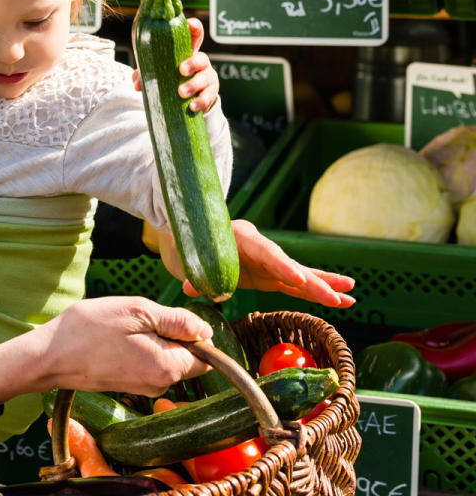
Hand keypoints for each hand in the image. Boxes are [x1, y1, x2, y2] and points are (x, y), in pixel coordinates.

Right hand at [0, 296, 213, 403]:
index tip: (165, 318)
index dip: (193, 332)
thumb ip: (176, 321)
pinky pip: (147, 363)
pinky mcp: (128, 385)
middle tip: (138, 319)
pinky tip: (114, 339)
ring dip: (151, 339)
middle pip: (186, 357)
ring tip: (121, 328)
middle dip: (170, 334)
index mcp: (168, 367)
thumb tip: (205, 330)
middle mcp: (160, 384)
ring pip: (165, 358)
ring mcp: (143, 387)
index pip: (206, 355)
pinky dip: (138, 348)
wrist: (49, 356)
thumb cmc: (89, 330)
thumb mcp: (136, 311)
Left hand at [132, 17, 218, 113]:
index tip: (190, 24)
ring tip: (182, 93)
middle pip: (202, 58)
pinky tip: (192, 106)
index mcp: (188, 53)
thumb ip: (146, 74)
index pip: (195, 35)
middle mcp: (201, 63)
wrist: (187, 100)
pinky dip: (200, 101)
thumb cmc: (171, 79)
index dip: (194, 27)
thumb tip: (137, 83)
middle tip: (181, 70)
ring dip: (194, 84)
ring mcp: (207, 77)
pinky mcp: (211, 93)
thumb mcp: (159, 73)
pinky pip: (209, 96)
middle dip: (193, 63)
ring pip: (206, 78)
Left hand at [147, 219, 355, 307]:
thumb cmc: (191, 247)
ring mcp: (268, 261)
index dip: (281, 264)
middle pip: (288, 264)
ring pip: (299, 274)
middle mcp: (260, 247)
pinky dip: (315, 292)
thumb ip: (194, 273)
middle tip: (334, 295)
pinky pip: (296, 284)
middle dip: (311, 281)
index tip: (297, 278)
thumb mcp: (189, 258)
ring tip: (350, 296)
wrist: (191, 239)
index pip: (264, 251)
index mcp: (241, 237)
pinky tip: (341, 300)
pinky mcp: (270, 275)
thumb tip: (190, 288)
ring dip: (324, 286)